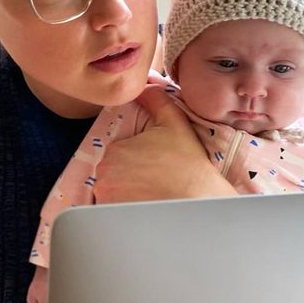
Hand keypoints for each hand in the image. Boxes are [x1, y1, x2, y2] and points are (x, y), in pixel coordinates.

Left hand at [94, 86, 236, 202]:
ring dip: (126, 193)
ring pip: (112, 192)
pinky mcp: (113, 217)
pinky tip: (144, 206)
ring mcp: (107, 198)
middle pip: (113, 173)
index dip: (136, 158)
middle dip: (129, 176)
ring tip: (150, 195)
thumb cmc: (188, 162)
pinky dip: (124, 209)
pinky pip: (113, 210)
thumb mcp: (174, 122)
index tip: (153, 165)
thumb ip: (155, 100)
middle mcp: (105, 175)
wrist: (198, 199)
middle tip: (154, 180)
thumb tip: (143, 85)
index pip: (118, 154)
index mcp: (115, 151)